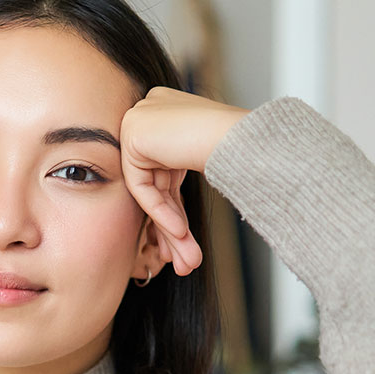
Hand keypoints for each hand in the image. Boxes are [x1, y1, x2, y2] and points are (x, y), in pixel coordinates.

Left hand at [119, 87, 249, 275]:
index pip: (165, 171)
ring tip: (186, 262)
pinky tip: (179, 234)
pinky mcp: (133, 136)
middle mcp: (150, 113)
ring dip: (170, 229)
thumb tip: (174, 214)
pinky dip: (160, 213)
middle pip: (159, 183)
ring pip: (151, 190)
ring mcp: (138, 121)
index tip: (185, 238)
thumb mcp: (204, 162)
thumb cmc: (241, 147)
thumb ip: (180, 177)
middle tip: (183, 258)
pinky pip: (141, 186)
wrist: (241, 136)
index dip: (176, 209)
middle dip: (172, 225)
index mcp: (168, 112)